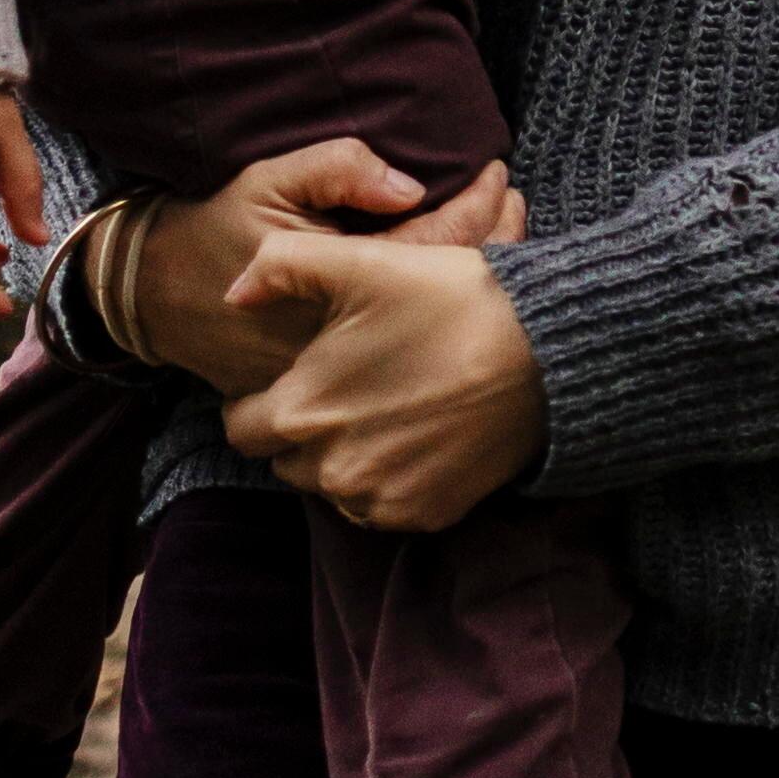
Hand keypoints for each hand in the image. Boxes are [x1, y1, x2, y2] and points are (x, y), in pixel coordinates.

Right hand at [120, 144, 522, 397]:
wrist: (156, 295)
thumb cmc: (219, 226)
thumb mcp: (271, 179)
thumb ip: (339, 171)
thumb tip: (411, 184)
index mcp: (345, 279)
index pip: (438, 241)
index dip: (480, 207)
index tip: (498, 173)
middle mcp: (356, 334)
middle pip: (451, 292)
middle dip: (496, 244)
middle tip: (516, 205)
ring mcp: (348, 368)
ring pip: (434, 325)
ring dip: (474, 282)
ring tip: (507, 236)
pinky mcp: (336, 386)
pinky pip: (405, 349)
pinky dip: (438, 315)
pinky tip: (461, 284)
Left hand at [218, 226, 544, 531]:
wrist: (545, 352)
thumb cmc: (448, 299)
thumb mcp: (360, 262)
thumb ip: (279, 267)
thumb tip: (233, 296)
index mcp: (299, 412)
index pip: (241, 426)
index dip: (259, 399)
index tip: (300, 376)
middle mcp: (330, 471)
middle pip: (286, 460)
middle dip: (303, 429)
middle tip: (347, 387)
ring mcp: (379, 500)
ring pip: (333, 486)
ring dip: (344, 457)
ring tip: (386, 407)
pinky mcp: (425, 515)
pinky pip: (383, 506)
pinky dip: (391, 478)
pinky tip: (420, 434)